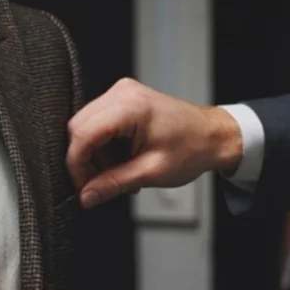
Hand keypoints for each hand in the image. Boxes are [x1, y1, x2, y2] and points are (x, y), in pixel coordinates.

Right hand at [67, 78, 242, 207]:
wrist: (213, 136)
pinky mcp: (124, 100)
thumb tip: (86, 196)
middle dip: (84, 161)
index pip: (82, 134)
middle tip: (98, 185)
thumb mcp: (151, 172)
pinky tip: (121, 161)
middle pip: (78, 128)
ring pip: (86, 127)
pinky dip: (104, 146)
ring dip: (95, 155)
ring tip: (120, 174)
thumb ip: (114, 184)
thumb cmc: (192, 148)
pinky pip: (99, 124)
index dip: (76, 165)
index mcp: (129, 106)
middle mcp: (122, 93)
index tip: (82, 188)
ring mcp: (122, 94)